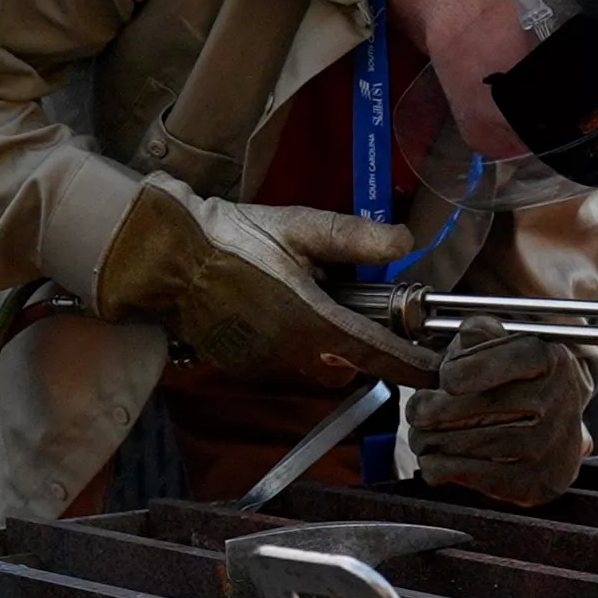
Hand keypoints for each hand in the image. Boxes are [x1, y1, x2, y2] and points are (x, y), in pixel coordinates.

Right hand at [85, 176, 438, 384]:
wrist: (163, 257)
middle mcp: (292, 352)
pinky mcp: (243, 364)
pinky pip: (283, 361)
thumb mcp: (296, 227)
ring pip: (315, 365)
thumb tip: (403, 242)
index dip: (410, 365)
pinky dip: (290, 343)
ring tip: (301, 297)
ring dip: (321, 342)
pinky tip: (272, 308)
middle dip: (356, 344)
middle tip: (349, 304)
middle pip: (347, 365)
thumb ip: (353, 238)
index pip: (376, 353)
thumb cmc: (230, 237)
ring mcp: (265, 363)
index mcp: (311, 321)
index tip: (434, 370)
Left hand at [406, 315, 594, 504]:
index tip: (445, 378)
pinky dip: (443, 468)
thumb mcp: (500, 349)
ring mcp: (551, 445)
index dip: (474, 367)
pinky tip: (433, 460)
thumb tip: (470, 332)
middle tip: (416, 411)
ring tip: (421, 436)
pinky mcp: (537, 482)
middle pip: (488, 405)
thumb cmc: (514, 387)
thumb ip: (482, 335)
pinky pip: (477, 475)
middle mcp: (560, 401)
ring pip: (476, 442)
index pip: (517, 357)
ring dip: (433, 440)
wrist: (551, 439)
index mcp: (552, 360)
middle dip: (436, 410)